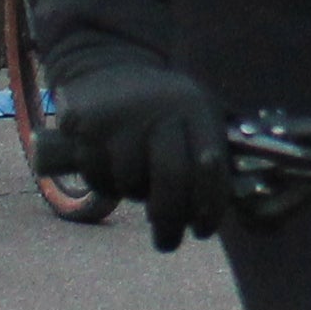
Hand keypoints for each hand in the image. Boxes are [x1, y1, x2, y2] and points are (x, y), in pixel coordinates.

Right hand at [42, 51, 242, 239]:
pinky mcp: (84, 126)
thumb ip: (212, 153)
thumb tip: (226, 207)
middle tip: (168, 243)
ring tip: (137, 180)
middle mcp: (160, 109)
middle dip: (172, 220)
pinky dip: (105, 185)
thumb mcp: (195, 113)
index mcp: (194, 106)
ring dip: (135, 196)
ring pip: (131, 184)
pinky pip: (97, 178)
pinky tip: (110, 167)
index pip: (209, 165)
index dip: (210, 204)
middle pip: (171, 180)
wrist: (107, 66)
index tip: (205, 230)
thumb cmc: (162, 106)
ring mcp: (120, 117)